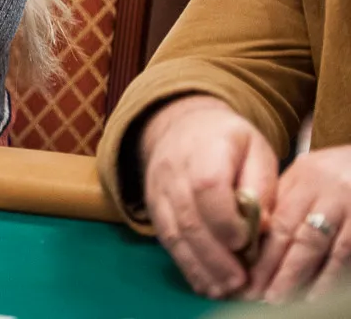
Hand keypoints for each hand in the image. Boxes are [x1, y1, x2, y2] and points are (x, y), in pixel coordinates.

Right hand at [140, 95, 279, 298]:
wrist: (181, 125)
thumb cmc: (228, 140)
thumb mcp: (256, 149)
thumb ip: (261, 185)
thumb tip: (261, 225)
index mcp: (204, 148)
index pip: (206, 185)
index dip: (224, 219)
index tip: (244, 242)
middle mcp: (174, 169)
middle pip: (188, 216)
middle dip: (215, 255)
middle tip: (240, 282)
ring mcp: (158, 189)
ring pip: (173, 232)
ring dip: (199, 266)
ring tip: (223, 290)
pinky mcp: (153, 206)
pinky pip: (166, 238)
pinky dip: (186, 264)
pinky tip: (205, 283)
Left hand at [246, 146, 350, 302]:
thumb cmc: (342, 174)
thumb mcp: (311, 176)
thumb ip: (286, 202)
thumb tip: (255, 242)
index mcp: (304, 176)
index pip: (274, 218)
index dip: (258, 252)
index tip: (244, 276)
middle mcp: (326, 188)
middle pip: (293, 233)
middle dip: (272, 268)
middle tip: (258, 294)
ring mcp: (350, 204)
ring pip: (319, 245)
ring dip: (298, 276)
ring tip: (282, 298)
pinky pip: (346, 251)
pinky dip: (331, 275)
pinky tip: (318, 292)